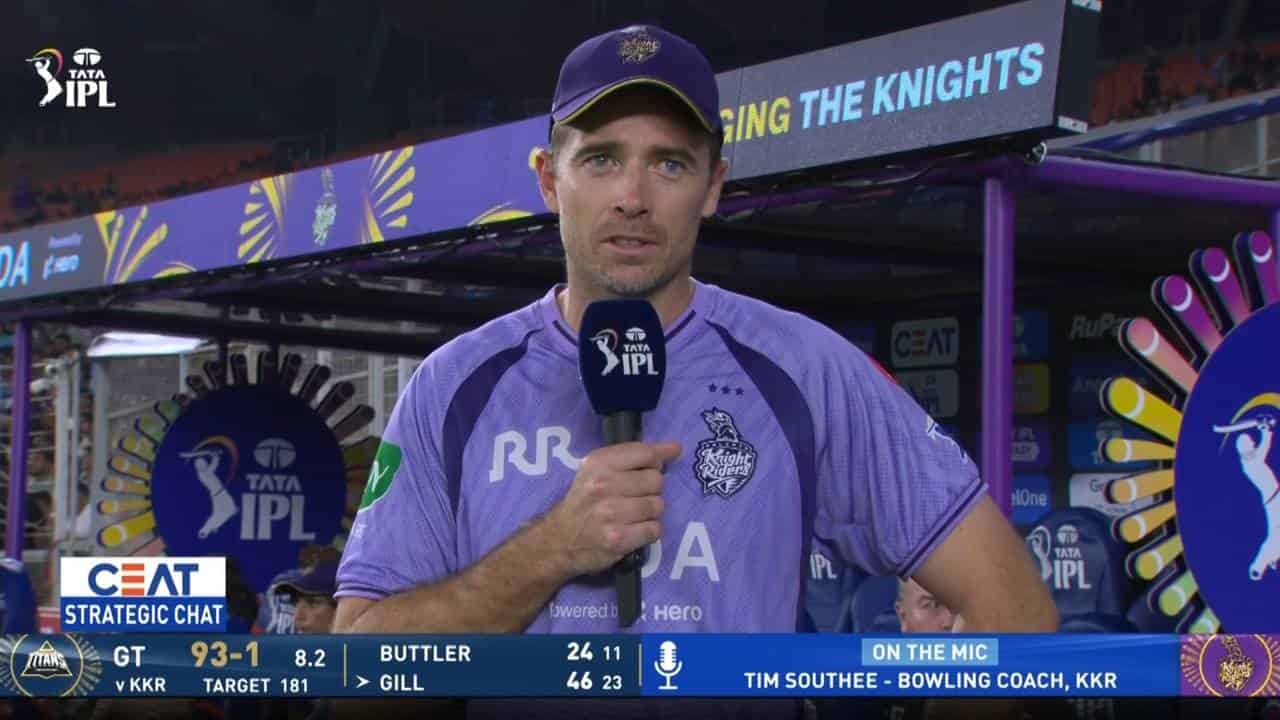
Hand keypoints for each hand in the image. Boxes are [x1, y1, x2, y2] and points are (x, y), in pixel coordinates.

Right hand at [544, 441, 679, 576]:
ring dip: (650, 512)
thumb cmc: (584, 501)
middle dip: (651, 489)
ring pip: (658, 505)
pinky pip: (654, 529)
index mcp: (599, 463)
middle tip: (635, 496)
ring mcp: (611, 513)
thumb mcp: (597, 470)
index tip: (666, 459)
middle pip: (656, 480)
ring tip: (633, 515)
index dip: (660, 458)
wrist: (559, 540)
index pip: (645, 453)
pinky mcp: (618, 539)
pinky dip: (648, 531)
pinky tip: (633, 530)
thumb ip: (633, 457)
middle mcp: (603, 485)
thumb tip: (674, 448)